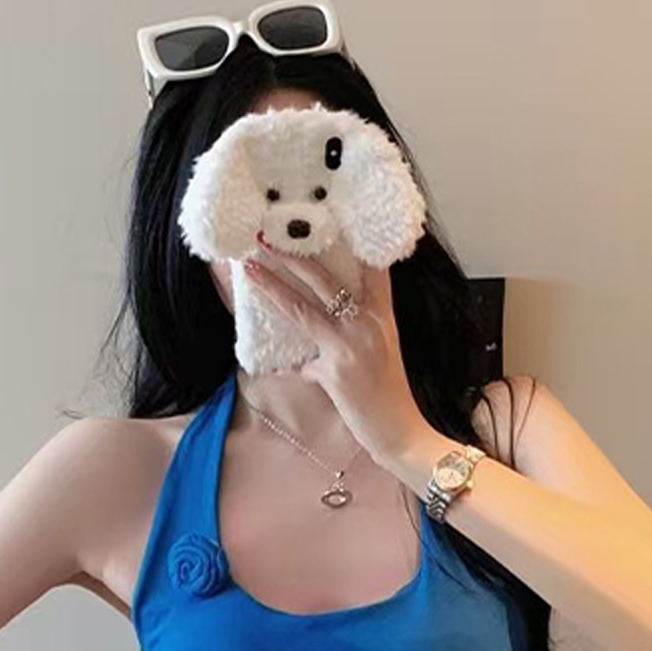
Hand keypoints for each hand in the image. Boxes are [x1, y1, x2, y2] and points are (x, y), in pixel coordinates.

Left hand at [243, 235, 436, 465]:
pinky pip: (299, 365)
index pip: (372, 269)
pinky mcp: (332, 372)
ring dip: (272, 287)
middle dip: (293, 257)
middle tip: (269, 238)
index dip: (353, 242)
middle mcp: (366, 324)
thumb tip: (325, 328)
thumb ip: (356, 332)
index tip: (331, 219)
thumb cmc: (392, 394)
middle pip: (324, 281)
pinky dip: (286, 368)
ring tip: (251, 270)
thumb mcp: (383, 351)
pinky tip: (268, 367)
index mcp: (383, 317)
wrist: (400, 431)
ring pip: (302, 309)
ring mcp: (348, 346)